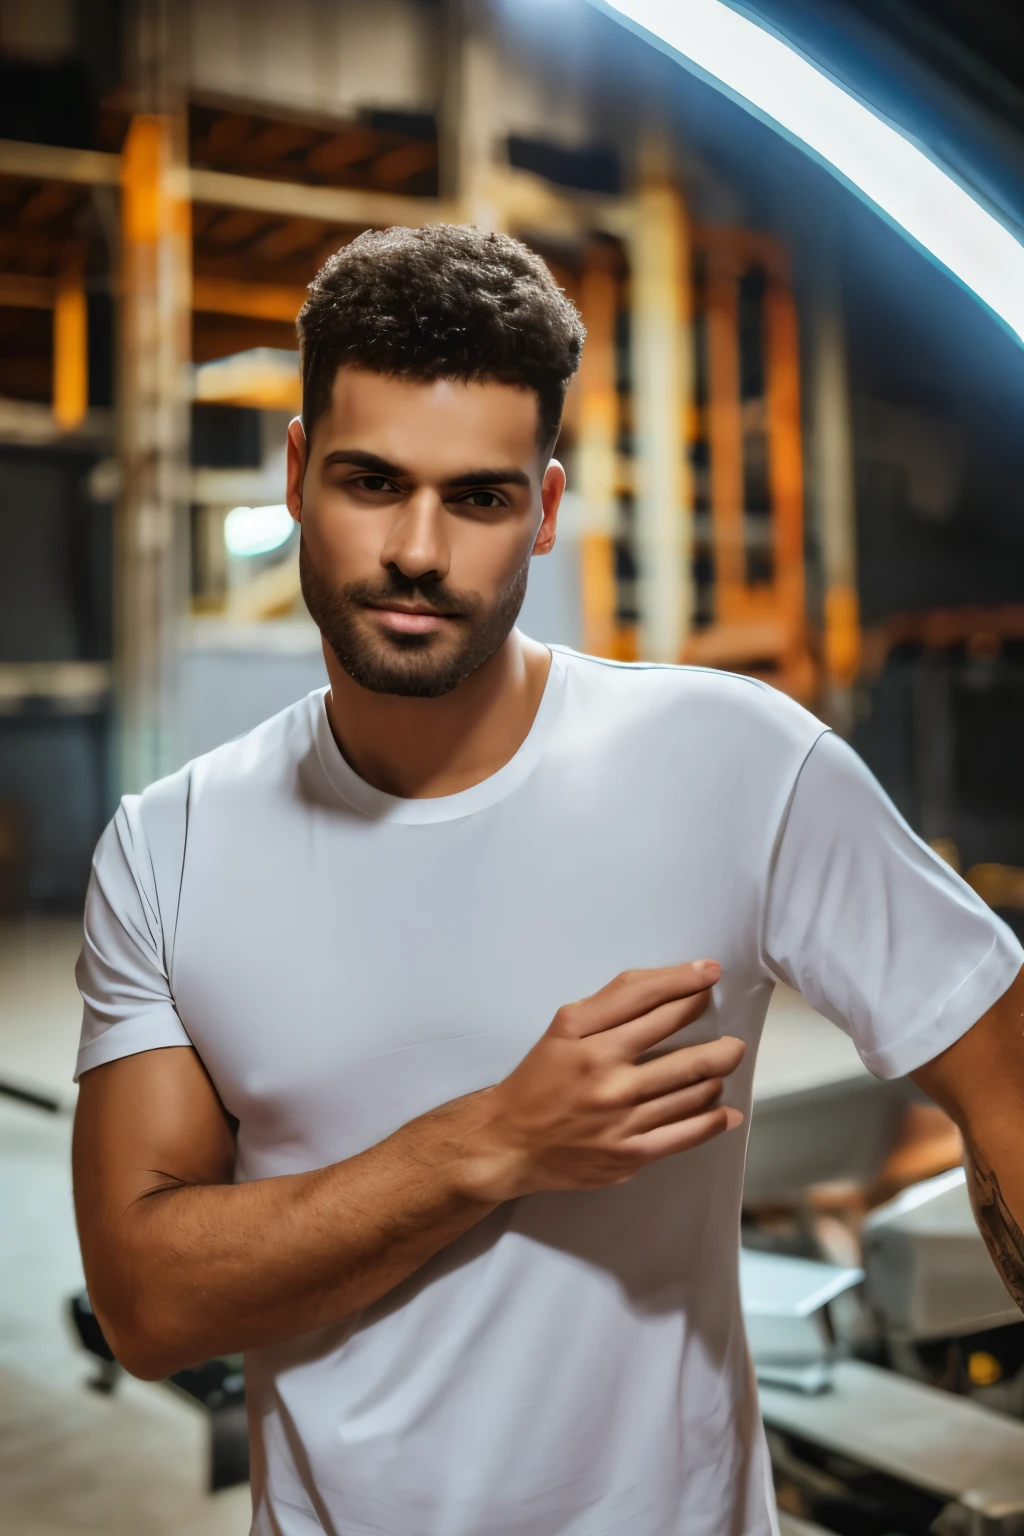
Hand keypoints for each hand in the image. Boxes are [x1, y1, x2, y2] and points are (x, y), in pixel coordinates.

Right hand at [461, 962, 744, 1200]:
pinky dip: (713, 1121)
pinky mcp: (629, 1155)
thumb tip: (670, 980)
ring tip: (722, 1068)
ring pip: (692, 1094)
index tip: (712, 975)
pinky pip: (685, 1136)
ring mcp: (622, 1120)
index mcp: (589, 1039)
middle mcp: (608, 1078)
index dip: (687, 985)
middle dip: (721, 1047)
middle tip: (735, 1041)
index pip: (651, 1003)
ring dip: (716, 1079)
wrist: (509, 1141)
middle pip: (686, 1057)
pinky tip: (727, 1112)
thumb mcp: (565, 1026)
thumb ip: (613, 1000)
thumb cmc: (540, 1077)